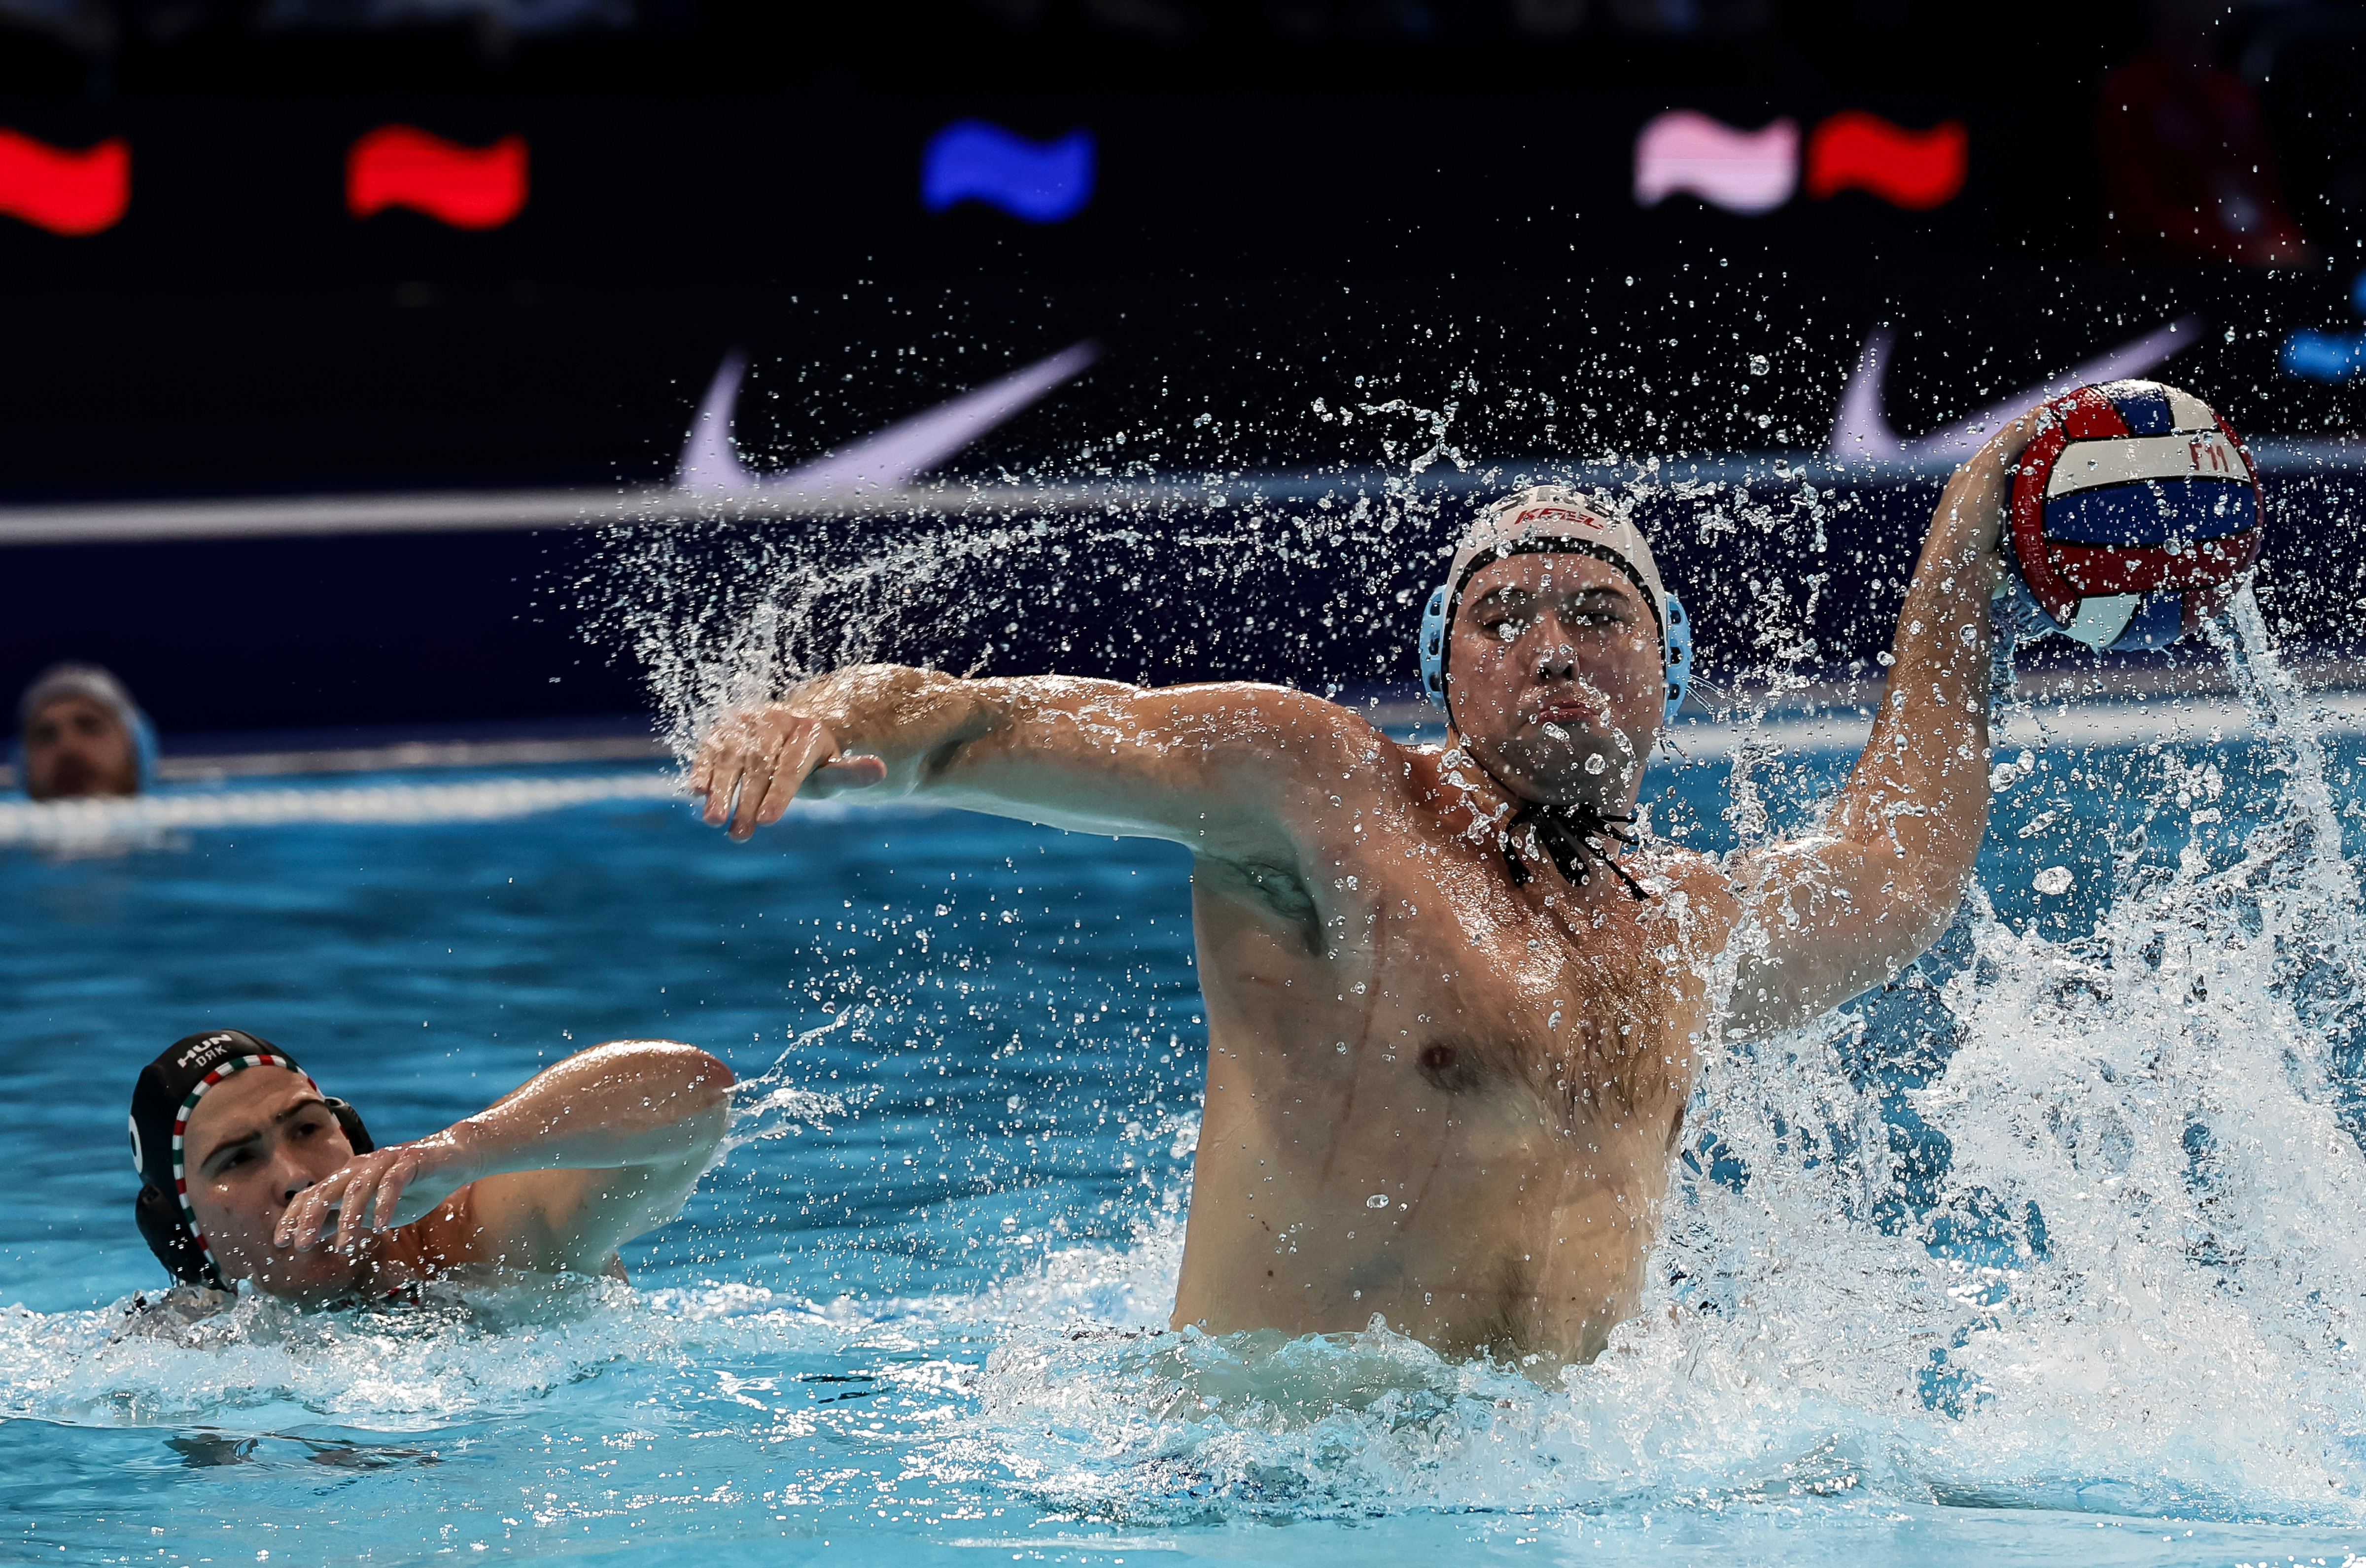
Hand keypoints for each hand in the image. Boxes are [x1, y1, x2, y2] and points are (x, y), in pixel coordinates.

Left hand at [274, 1137, 467, 1255]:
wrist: (456, 1158)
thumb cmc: (413, 1186)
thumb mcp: (374, 1210)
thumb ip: (344, 1217)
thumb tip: (310, 1235)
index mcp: (348, 1178)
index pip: (312, 1195)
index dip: (295, 1217)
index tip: (282, 1243)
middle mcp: (361, 1166)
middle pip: (327, 1190)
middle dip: (310, 1218)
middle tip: (301, 1245)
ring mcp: (385, 1161)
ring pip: (357, 1188)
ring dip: (348, 1219)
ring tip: (345, 1247)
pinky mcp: (410, 1160)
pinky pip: (392, 1182)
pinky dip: (384, 1204)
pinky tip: (381, 1226)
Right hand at [689, 703, 887, 839]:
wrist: (790, 734)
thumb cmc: (814, 764)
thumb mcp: (832, 772)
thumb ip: (849, 774)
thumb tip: (879, 769)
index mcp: (808, 731)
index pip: (791, 766)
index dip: (779, 794)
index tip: (766, 821)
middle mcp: (775, 720)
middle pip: (759, 764)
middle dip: (747, 801)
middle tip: (740, 833)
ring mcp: (746, 722)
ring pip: (731, 756)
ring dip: (720, 789)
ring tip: (713, 819)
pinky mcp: (723, 730)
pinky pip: (710, 748)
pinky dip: (701, 768)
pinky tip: (695, 791)